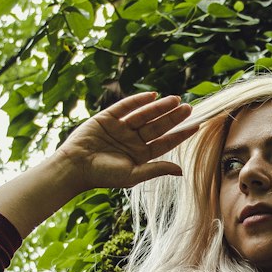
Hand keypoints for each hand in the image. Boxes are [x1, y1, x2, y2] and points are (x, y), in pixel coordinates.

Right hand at [60, 91, 199, 192]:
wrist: (75, 167)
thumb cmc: (103, 175)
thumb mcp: (133, 175)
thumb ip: (156, 170)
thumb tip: (181, 171)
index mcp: (140, 155)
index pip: (165, 142)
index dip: (180, 134)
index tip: (196, 126)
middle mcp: (132, 140)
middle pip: (157, 126)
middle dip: (173, 117)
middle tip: (189, 108)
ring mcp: (120, 128)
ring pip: (144, 115)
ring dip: (159, 107)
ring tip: (175, 99)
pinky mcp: (107, 118)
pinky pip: (125, 106)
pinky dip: (138, 100)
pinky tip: (152, 95)